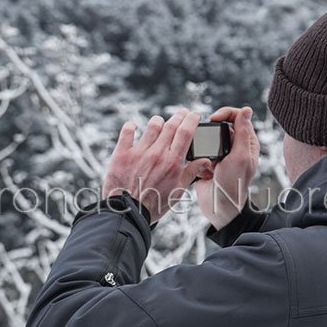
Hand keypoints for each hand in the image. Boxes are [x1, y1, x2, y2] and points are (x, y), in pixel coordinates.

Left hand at [102, 108, 211, 222]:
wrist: (128, 213)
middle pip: (171, 125)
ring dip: (159, 121)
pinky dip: (131, 126)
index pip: (186, 132)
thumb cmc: (155, 204)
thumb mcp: (178, 191)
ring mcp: (138, 152)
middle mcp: (157, 154)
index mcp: (173, 162)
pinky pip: (127, 132)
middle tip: (182, 114)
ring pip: (152, 126)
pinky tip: (134, 126)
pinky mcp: (121, 154)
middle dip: (179, 116)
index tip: (195, 115)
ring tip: (160, 122)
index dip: (192, 119)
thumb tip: (205, 160)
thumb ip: (191, 172)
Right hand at [193, 106, 259, 229]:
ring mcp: (221, 155)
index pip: (237, 116)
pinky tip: (205, 173)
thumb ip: (242, 132)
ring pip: (208, 140)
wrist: (219, 207)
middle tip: (208, 142)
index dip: (225, 113)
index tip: (213, 119)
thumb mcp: (240, 156)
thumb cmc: (234, 184)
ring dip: (204, 149)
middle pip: (220, 126)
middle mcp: (235, 147)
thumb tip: (247, 109)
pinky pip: (200, 154)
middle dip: (211, 134)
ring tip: (208, 164)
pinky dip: (200, 161)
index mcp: (247, 142)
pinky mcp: (208, 163)